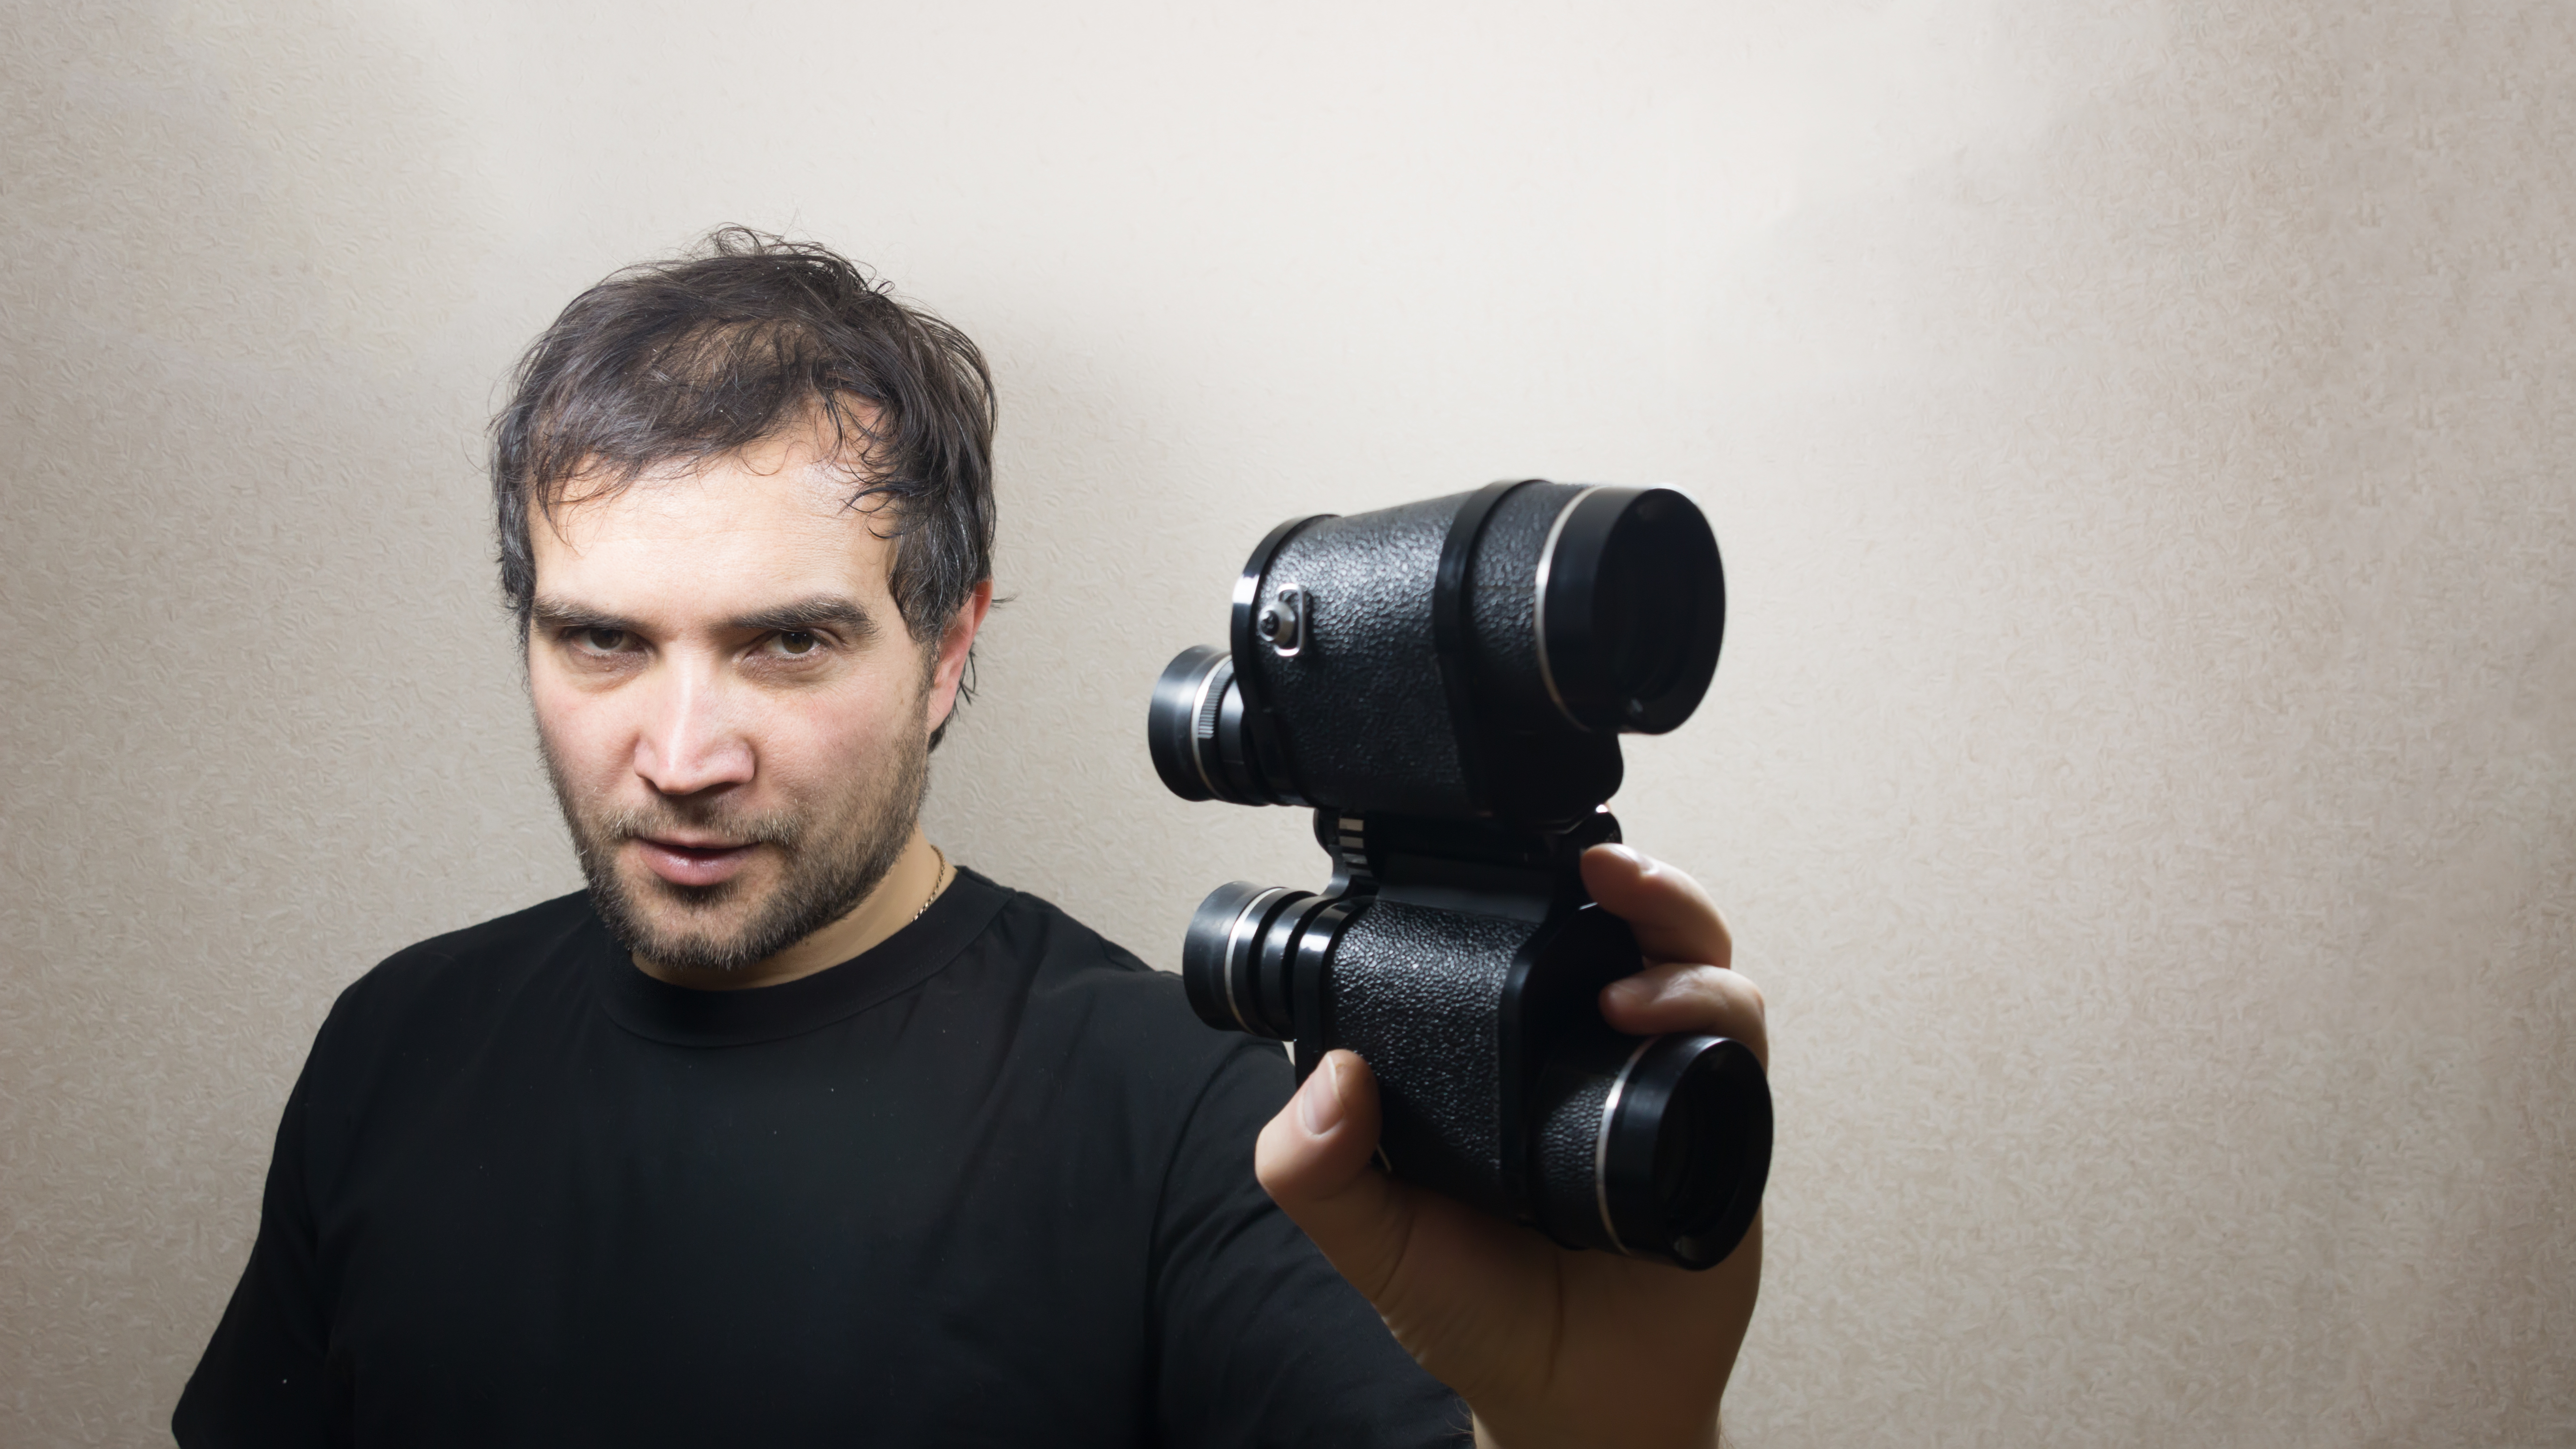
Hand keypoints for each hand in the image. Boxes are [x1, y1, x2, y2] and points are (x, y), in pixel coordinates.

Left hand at [1255, 843, 1766, 1448]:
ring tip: (1623, 977)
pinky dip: (1711, 1009)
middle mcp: (1589, 1049)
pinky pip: (1737, 1038)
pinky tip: (1653, 1021)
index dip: (1524, 890)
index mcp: (1505, 1053)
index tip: (1498, 864)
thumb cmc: (1477, 1313)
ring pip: (1693, 960)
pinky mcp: (1720, 1119)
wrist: (1577, 1401)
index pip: (1524, 939)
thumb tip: (1326, 1078)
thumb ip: (1318, 1170)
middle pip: (1625, 922)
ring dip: (1674, 932)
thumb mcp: (1375, 1241)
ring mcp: (1660, 1076)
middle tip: (1596, 863)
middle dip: (1627, 875)